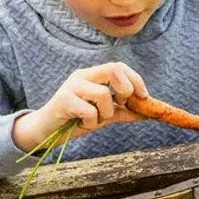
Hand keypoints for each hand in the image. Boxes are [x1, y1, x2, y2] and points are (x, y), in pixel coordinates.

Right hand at [13, 62, 147, 151]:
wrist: (48, 131)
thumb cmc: (77, 120)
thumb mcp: (105, 115)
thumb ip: (125, 111)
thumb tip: (149, 112)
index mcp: (93, 75)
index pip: (119, 67)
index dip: (135, 80)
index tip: (144, 97)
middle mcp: (83, 76)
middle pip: (113, 70)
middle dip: (125, 91)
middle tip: (119, 106)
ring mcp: (72, 86)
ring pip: (104, 94)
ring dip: (106, 114)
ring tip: (93, 120)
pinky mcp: (64, 100)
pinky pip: (90, 111)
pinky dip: (92, 123)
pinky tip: (81, 123)